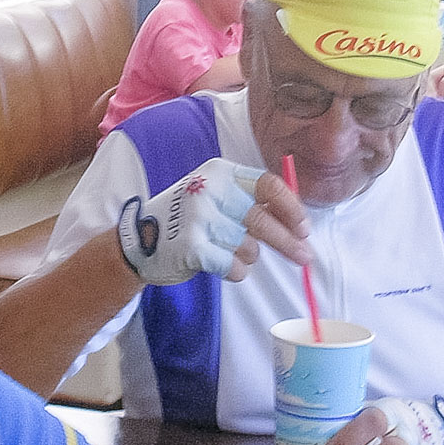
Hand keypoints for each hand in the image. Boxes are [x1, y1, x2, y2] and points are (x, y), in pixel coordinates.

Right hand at [117, 157, 309, 285]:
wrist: (138, 241)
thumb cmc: (186, 221)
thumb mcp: (215, 196)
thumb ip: (250, 203)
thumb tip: (297, 226)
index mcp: (220, 173)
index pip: (268, 185)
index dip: (291, 208)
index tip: (304, 229)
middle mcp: (209, 190)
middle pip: (263, 219)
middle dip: (288, 243)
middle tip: (304, 257)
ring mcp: (199, 218)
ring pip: (249, 247)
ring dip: (247, 257)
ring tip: (228, 252)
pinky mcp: (192, 246)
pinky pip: (233, 266)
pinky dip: (234, 272)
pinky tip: (222, 266)